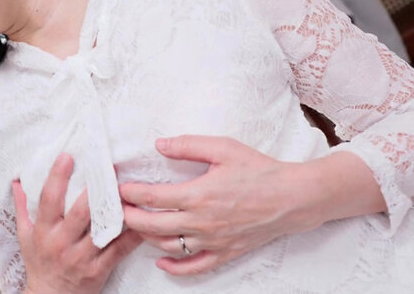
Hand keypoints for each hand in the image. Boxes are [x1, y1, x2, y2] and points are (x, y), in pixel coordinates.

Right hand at [16, 153, 141, 293]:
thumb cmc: (38, 263)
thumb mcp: (24, 235)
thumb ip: (23, 207)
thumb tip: (18, 181)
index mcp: (43, 231)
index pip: (49, 199)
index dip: (57, 177)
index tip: (68, 156)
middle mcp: (61, 243)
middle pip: (80, 213)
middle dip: (95, 191)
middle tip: (109, 168)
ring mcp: (81, 257)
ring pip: (102, 231)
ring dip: (117, 211)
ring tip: (130, 191)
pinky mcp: (98, 270)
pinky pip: (118, 250)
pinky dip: (132, 236)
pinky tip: (142, 221)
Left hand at [119, 135, 324, 275]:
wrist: (294, 197)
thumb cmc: (259, 170)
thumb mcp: (223, 148)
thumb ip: (188, 145)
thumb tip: (159, 144)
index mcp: (198, 195)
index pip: (152, 198)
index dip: (130, 194)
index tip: (119, 189)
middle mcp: (202, 222)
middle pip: (153, 226)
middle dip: (130, 217)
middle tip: (120, 209)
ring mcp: (213, 241)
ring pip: (169, 246)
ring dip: (147, 238)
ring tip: (136, 226)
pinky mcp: (225, 252)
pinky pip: (194, 267)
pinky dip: (175, 268)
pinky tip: (162, 262)